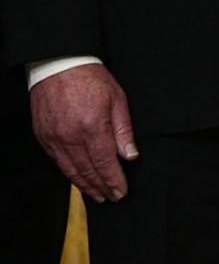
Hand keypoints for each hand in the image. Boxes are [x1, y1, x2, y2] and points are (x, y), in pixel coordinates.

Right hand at [32, 66, 137, 202]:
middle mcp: (70, 136)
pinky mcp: (43, 136)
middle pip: (87, 171)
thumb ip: (124, 130)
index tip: (121, 192)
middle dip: (101, 188)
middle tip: (112, 198)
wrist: (58, 65)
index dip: (114, 181)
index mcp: (92, 127)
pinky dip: (69, 173)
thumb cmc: (90, 78)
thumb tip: (130, 156)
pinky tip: (78, 179)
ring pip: (69, 170)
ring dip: (84, 186)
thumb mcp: (118, 99)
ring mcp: (54, 138)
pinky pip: (56, 161)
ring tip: (97, 195)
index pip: (105, 163)